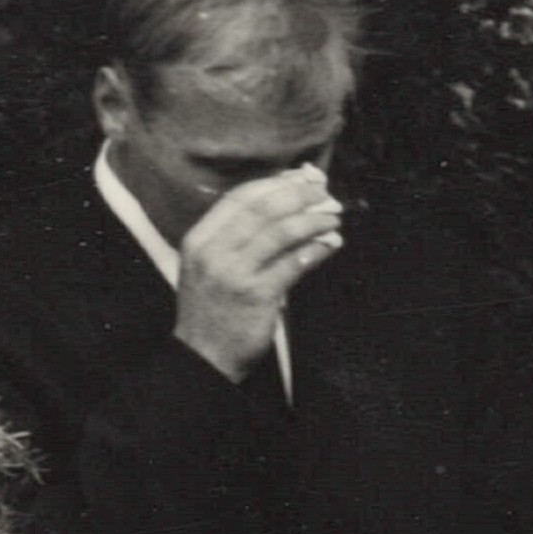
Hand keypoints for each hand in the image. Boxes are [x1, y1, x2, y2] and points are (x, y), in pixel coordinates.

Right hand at [175, 165, 342, 379]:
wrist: (204, 355)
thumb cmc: (214, 308)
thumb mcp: (210, 265)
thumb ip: (237, 236)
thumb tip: (281, 202)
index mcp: (199, 238)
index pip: (240, 197)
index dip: (275, 183)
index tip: (302, 177)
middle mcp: (212, 250)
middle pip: (262, 208)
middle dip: (299, 195)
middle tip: (325, 193)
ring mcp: (233, 272)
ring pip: (281, 232)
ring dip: (313, 221)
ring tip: (333, 219)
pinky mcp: (256, 295)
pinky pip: (294, 264)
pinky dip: (316, 250)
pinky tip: (331, 245)